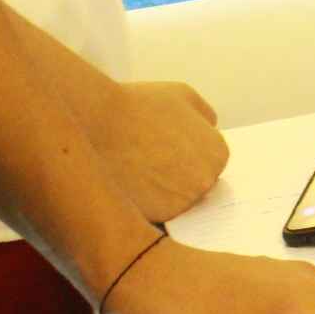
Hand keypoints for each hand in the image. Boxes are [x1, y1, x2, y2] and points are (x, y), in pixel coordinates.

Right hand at [92, 82, 228, 223]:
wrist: (96, 124)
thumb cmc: (139, 105)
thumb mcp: (183, 95)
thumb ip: (205, 116)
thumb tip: (210, 130)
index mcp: (217, 154)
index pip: (210, 164)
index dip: (185, 155)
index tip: (165, 148)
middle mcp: (206, 182)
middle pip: (194, 186)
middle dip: (175, 176)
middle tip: (149, 160)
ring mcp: (181, 203)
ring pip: (173, 203)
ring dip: (159, 192)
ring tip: (136, 170)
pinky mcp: (153, 218)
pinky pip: (153, 215)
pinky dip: (142, 205)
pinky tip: (127, 184)